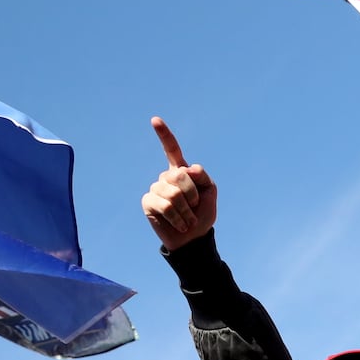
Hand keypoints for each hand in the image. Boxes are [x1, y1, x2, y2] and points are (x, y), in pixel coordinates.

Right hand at [141, 116, 217, 251]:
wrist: (193, 239)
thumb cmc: (202, 214)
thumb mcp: (210, 192)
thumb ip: (203, 177)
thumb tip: (186, 169)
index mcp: (181, 171)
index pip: (171, 150)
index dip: (163, 135)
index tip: (154, 120)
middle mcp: (166, 177)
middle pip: (180, 175)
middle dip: (192, 194)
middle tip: (194, 208)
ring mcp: (155, 189)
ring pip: (173, 193)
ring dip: (186, 210)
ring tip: (188, 220)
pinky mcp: (148, 202)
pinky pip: (165, 205)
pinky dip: (177, 217)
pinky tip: (180, 224)